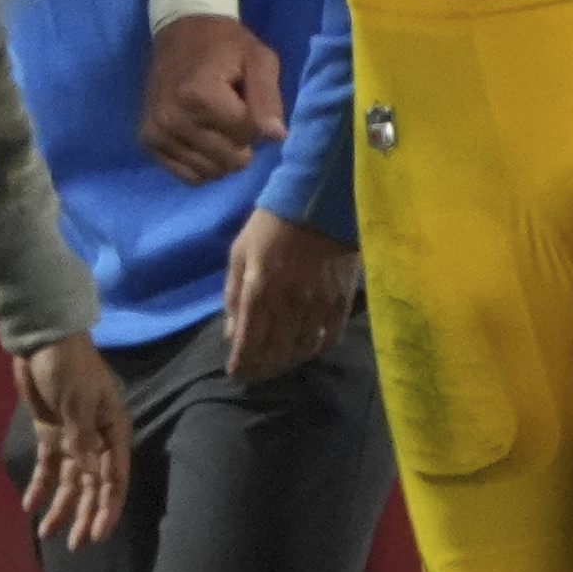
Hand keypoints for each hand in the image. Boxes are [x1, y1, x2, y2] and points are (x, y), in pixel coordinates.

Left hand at [9, 332, 129, 549]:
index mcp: (112, 430)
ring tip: (47, 534)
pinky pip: (47, 467)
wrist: (42, 340)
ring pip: (70, 481)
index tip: (98, 533)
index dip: (108, 507)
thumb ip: (82, 441)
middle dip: (85, 515)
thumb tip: (91, 477)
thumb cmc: (68, 366)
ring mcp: (73, 438)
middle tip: (76, 545)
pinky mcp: (51, 434)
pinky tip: (29, 507)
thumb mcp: (77, 403)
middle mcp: (96, 439)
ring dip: (61, 507)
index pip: (114, 477)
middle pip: (92, 485)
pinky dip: (39, 487)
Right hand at [139, 13, 283, 183]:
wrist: (180, 31)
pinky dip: (203, 163)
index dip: (257, 120)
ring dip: (223, 154)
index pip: (248, 135)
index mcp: (200, 96)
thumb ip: (268, 98)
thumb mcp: (259, 59)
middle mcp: (173, 119)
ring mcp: (157, 133)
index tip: (245, 98)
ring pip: (212, 172)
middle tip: (231, 113)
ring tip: (215, 123)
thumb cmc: (225, 45)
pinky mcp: (148, 142)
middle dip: (241, 141)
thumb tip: (276, 137)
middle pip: (232, 160)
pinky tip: (202, 138)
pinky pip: (189, 177)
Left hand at [223, 206, 357, 384]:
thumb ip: (233, 295)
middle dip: (261, 369)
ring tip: (278, 361)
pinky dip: (315, 348)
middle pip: (274, 354)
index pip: (248, 345)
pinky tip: (307, 347)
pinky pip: (329, 338)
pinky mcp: (340, 300)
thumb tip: (232, 334)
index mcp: (258, 291)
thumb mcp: (239, 253)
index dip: (241, 365)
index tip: (236, 372)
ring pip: (301, 350)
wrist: (318, 199)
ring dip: (286, 361)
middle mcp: (287, 304)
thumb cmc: (271, 225)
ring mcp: (317, 304)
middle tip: (255, 372)